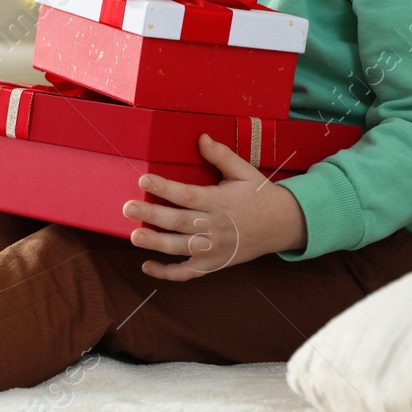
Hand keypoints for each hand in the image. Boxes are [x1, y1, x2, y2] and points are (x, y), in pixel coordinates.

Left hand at [122, 133, 307, 280]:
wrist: (284, 224)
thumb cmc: (260, 195)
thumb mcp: (244, 171)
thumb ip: (221, 155)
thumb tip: (201, 137)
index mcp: (220, 201)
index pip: (187, 195)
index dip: (164, 188)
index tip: (144, 179)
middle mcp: (215, 227)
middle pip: (178, 222)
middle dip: (152, 215)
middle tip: (128, 208)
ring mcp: (214, 248)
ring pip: (180, 248)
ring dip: (156, 244)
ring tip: (134, 236)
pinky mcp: (214, 263)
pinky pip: (188, 273)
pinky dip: (168, 273)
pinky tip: (147, 266)